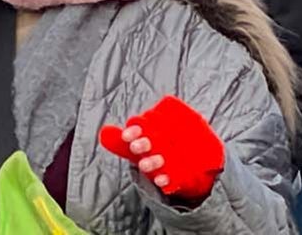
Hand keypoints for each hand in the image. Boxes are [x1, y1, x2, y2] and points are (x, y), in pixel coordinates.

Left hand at [99, 95, 223, 203]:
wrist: (198, 166)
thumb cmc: (163, 150)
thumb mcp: (143, 145)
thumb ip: (123, 141)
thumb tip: (103, 132)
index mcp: (164, 123)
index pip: (151, 120)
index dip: (138, 127)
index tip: (127, 136)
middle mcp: (176, 134)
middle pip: (161, 135)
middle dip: (146, 141)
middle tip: (134, 147)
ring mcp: (188, 151)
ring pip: (171, 154)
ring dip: (157, 160)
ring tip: (144, 166)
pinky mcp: (196, 168)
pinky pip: (184, 173)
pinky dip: (171, 178)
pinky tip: (160, 181)